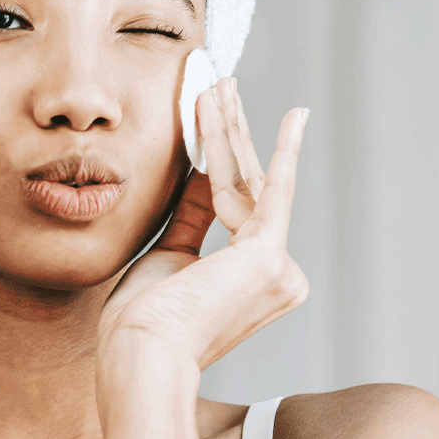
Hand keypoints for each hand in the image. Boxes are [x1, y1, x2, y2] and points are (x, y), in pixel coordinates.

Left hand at [97, 78, 308, 375]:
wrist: (141, 353)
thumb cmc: (143, 322)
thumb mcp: (168, 255)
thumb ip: (194, 215)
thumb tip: (208, 171)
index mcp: (255, 283)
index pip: (239, 207)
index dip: (223, 160)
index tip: (216, 123)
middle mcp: (280, 278)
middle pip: (250, 188)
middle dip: (230, 134)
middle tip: (221, 87)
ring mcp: (281, 269)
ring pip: (250, 181)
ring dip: (230, 129)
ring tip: (218, 84)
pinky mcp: (271, 255)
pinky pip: (271, 188)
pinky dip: (281, 149)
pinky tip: (297, 118)